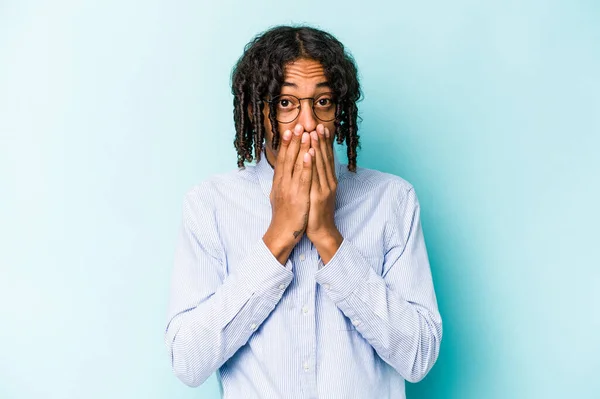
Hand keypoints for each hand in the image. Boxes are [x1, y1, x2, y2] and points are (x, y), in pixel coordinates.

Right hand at [262, 124, 313, 264]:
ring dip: (301, 148)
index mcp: (278, 183)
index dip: (286, 145)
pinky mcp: (299, 197)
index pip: (282, 159)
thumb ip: (281, 183)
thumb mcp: (279, 196)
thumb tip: (282, 172)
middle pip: (288, 158)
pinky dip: (306, 165)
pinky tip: (309, 154)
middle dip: (293, 141)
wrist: (283, 234)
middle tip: (296, 125)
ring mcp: (290, 189)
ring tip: (305, 133)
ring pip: (296, 165)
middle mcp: (282, 183)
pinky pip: (303, 178)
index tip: (289, 131)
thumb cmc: (284, 216)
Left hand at [305, 124, 341, 257]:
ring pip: (320, 164)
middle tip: (318, 124)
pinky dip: (313, 164)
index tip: (322, 127)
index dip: (324, 142)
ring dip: (317, 147)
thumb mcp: (319, 191)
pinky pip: (314, 176)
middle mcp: (328, 182)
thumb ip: (318, 178)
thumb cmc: (317, 211)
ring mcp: (324, 188)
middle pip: (325, 157)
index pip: (327, 157)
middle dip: (321, 140)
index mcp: (328, 180)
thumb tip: (314, 164)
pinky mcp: (318, 196)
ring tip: (313, 132)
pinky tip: (311, 153)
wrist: (321, 231)